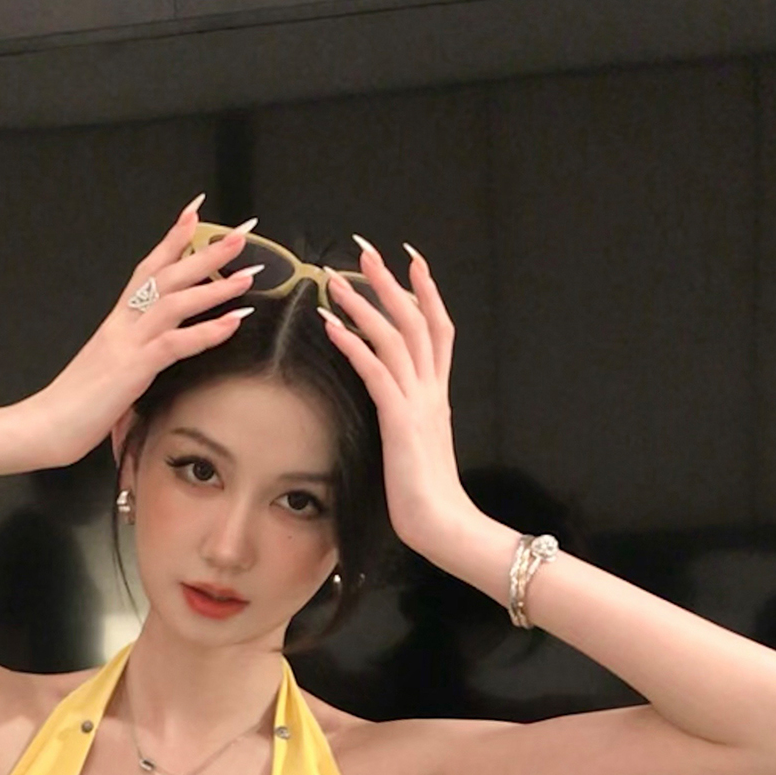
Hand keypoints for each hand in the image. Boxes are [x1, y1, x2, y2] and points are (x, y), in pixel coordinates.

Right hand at [30, 203, 260, 467]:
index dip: (172, 239)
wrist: (45, 426)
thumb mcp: (112, 372)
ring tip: (249, 274)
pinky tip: (232, 322)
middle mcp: (122, 324)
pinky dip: (206, 331)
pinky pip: (174, 343)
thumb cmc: (76, 406)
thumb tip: (157, 359)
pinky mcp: (132, 369)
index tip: (196, 213)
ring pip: (175, 301)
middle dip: (206, 251)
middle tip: (240, 233)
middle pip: (167, 274)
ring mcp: (127, 343)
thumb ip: (136, 358)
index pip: (147, 268)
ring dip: (215, 286)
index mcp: (117, 322)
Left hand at [319, 240, 472, 560]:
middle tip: (367, 250)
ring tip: (336, 278)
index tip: (411, 262)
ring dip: (364, 303)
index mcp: (438, 395)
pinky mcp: (400, 419)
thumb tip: (395, 415)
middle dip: (392, 282)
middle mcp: (432, 390)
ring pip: (394, 336)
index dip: (426, 293)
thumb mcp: (417, 449)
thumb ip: (408, 423)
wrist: (443, 524)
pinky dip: (353, 343)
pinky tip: (332, 324)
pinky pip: (375, 370)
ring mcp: (418, 402)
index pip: (438, 330)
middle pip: (416, 320)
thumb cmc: (427, 497)